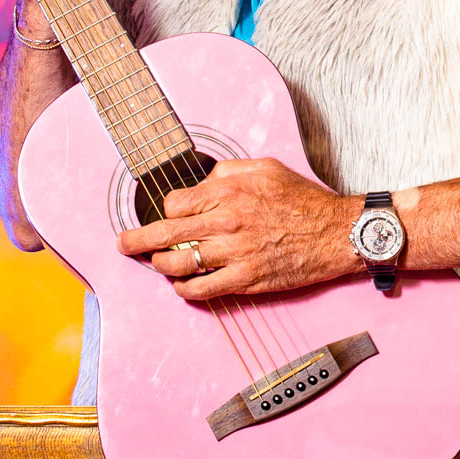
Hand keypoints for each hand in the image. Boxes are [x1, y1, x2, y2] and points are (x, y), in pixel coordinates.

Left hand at [115, 158, 361, 299]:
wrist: (336, 232)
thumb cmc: (304, 199)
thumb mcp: (266, 167)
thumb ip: (229, 171)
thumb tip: (203, 181)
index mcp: (229, 192)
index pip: (175, 204)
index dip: (168, 210)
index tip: (170, 215)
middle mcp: (227, 222)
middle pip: (165, 234)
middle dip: (137, 241)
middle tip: (123, 245)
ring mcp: (234, 253)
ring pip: (178, 265)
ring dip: (161, 266)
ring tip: (157, 265)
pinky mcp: (245, 279)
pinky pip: (201, 290)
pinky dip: (184, 290)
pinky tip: (182, 286)